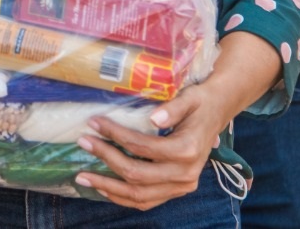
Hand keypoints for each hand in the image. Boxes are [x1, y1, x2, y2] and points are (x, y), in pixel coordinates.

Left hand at [74, 84, 226, 210]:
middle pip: (138, 174)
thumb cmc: (200, 102)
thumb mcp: (190, 97)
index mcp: (188, 150)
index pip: (143, 147)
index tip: (94, 123)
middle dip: (106, 158)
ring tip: (83, 176)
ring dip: (108, 187)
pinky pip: (146, 201)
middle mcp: (186, 173)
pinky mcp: (176, 190)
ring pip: (140, 195)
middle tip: (83, 143)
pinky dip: (122, 198)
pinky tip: (103, 189)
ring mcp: (182, 186)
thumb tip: (154, 117)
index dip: (116, 136)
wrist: (217, 112)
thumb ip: (173, 107)